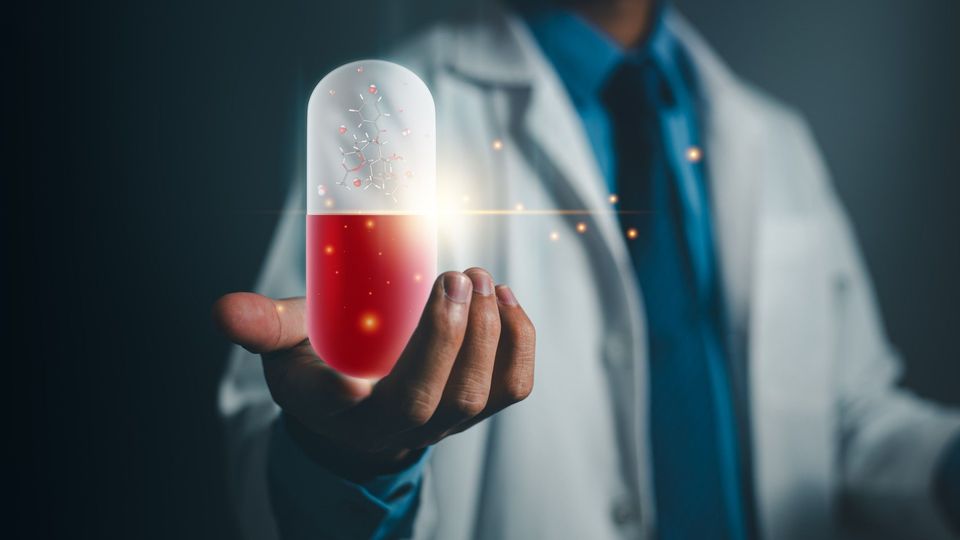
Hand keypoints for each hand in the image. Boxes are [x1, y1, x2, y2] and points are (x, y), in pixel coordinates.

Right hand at [213, 268, 534, 478]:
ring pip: (475, 395)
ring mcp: (441, 421)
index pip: (344, 404)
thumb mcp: (286, 343)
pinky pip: (511, 387)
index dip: (348, 385)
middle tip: (454, 278)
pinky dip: (519, 341)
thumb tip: (224, 310)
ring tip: (477, 278)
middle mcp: (393, 424)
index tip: (353, 364)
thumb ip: (262, 325)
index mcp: (337, 408)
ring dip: (486, 333)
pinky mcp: (477, 407)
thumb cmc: (325, 362)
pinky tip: (505, 298)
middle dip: (446, 338)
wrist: (364, 405)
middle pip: (428, 400)